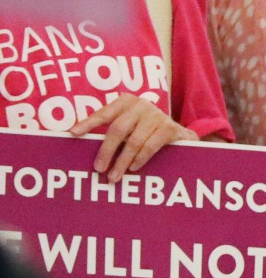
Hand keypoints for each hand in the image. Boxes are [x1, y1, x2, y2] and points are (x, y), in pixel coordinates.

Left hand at [67, 95, 191, 182]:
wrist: (179, 134)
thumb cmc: (145, 131)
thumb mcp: (129, 125)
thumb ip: (112, 131)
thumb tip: (81, 143)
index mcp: (126, 101)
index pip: (104, 113)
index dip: (89, 123)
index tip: (74, 133)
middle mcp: (141, 105)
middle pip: (118, 129)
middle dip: (107, 151)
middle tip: (99, 168)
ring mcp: (157, 115)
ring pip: (134, 141)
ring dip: (122, 161)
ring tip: (114, 176)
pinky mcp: (169, 128)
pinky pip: (150, 146)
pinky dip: (139, 159)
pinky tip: (132, 168)